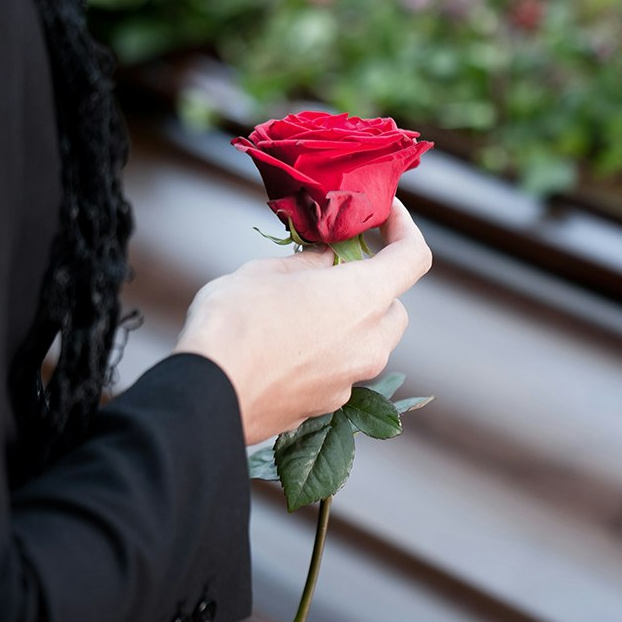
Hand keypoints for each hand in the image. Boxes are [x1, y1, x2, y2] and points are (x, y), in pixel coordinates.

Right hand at [173, 198, 431, 443]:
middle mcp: (369, 342)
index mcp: (363, 298)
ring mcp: (351, 380)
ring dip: (348, 322)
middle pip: (393, 307)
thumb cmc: (234, 323)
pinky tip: (286, 346)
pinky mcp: (329, 406)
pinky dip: (326, 353)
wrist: (208, 395)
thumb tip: (326, 260)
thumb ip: (308, 263)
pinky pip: (340, 370)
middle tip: (332, 269)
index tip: (386, 214)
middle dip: (371, 286)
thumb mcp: (267, 272)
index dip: (405, 229)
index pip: (413, 257)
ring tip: (300, 309)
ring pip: (368, 342)